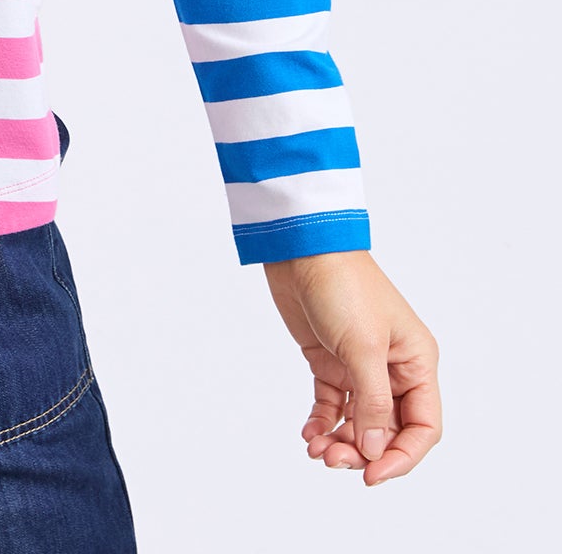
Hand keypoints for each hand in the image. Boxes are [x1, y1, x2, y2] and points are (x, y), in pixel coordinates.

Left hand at [263, 248, 440, 484]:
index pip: (422, 426)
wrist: (301, 249)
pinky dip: (323, 423)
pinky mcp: (330, 361)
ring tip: (317, 449)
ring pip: (359, 422)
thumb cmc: (343, 286)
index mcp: (416, 362)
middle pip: (389, 430)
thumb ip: (373, 403)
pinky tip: (309, 433)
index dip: (402, 457)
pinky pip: (332, 405)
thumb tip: (377, 451)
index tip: (373, 475)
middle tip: (334, 460)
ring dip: (341, 441)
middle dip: (365, 451)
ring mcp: (360, 366)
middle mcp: (393, 368)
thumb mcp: (363, 347)